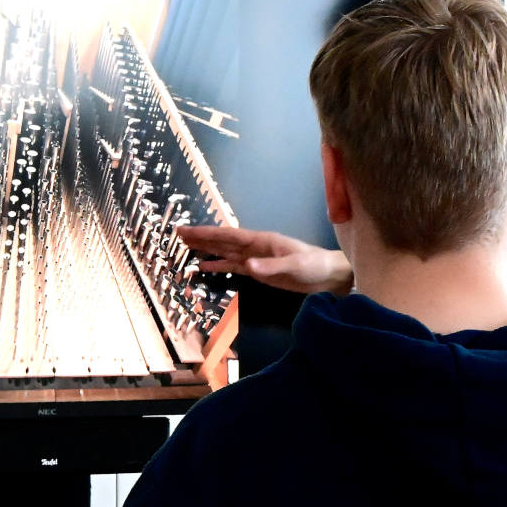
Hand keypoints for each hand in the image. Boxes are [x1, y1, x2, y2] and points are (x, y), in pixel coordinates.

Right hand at [175, 225, 352, 294]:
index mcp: (261, 240)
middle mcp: (255, 246)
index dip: (207, 232)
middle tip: (178, 234)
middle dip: (201, 237)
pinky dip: (218, 265)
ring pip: (225, 252)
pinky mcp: (259, 271)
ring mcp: (256, 258)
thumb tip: (246, 266)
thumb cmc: (314, 266)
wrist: (329, 276)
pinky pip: (233, 266)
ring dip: (206, 249)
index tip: (187, 230)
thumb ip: (270, 267)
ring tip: (185, 246)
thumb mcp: (294, 266)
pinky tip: (205, 267)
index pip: (229, 235)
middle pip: (223, 240)